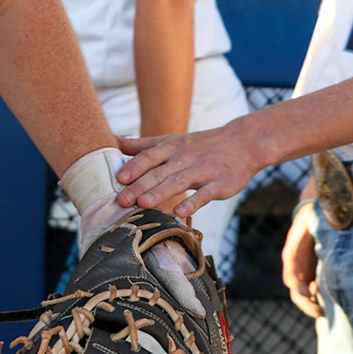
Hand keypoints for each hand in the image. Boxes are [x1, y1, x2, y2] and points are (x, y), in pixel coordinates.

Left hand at [115, 123, 258, 218]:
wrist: (243, 143)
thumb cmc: (199, 145)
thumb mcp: (170, 140)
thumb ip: (140, 145)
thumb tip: (110, 140)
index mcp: (171, 147)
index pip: (149, 157)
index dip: (134, 167)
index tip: (118, 179)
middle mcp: (184, 158)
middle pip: (159, 172)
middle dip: (140, 185)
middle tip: (122, 200)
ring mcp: (203, 170)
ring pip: (179, 182)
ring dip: (160, 193)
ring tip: (143, 204)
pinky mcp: (220, 184)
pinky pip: (205, 194)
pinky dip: (193, 203)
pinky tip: (180, 213)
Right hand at [282, 203, 322, 317]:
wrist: (314, 215)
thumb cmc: (314, 216)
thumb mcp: (311, 219)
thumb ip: (311, 228)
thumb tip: (320, 236)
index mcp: (292, 253)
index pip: (290, 275)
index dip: (299, 287)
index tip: (310, 293)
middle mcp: (294, 265)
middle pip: (295, 290)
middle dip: (305, 304)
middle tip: (320, 312)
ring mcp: (302, 271)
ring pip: (301, 295)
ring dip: (311, 304)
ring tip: (323, 310)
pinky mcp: (311, 274)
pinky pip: (311, 292)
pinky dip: (317, 300)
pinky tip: (328, 302)